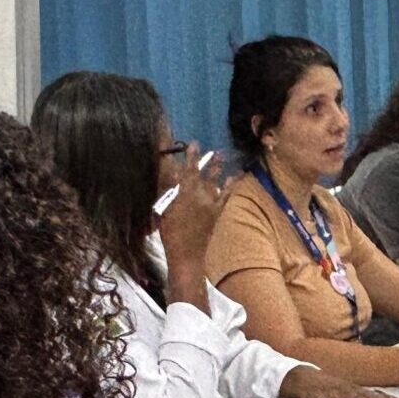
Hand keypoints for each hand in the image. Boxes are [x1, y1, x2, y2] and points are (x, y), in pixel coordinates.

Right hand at [156, 145, 225, 298]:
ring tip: (219, 154)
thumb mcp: (163, 210)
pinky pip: (225, 195)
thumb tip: (170, 172)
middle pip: (198, 171)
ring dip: (215, 167)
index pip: (184, 168)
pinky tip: (234, 176)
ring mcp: (209, 202)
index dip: (187, 155)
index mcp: (182, 193)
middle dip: (198, 157)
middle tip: (199, 145)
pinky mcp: (217, 211)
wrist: (187, 254)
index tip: (189, 143)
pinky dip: (230, 185)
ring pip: (212, 180)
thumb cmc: (170, 234)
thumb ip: (168, 190)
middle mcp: (198, 194)